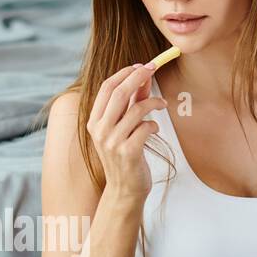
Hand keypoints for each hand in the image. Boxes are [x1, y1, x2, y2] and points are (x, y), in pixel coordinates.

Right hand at [86, 62, 166, 202]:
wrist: (124, 190)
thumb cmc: (125, 157)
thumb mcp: (123, 128)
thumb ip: (131, 103)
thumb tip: (143, 78)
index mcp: (94, 121)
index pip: (107, 88)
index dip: (125, 73)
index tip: (141, 65)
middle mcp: (100, 130)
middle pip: (119, 93)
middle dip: (139, 77)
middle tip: (154, 68)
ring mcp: (112, 142)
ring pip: (136, 109)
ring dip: (154, 102)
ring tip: (162, 104)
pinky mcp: (128, 152)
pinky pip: (146, 127)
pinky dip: (154, 124)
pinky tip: (154, 130)